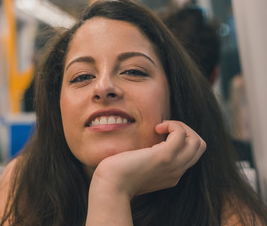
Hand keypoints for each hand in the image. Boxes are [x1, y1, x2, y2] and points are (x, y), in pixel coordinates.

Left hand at [91, 120, 206, 198]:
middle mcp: (177, 172)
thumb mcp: (139, 167)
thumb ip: (149, 160)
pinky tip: (156, 128)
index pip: (192, 154)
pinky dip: (173, 125)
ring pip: (196, 141)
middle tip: (164, 127)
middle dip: (186, 130)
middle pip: (199, 146)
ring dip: (181, 126)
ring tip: (161, 127)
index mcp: (172, 175)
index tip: (161, 134)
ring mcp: (173, 165)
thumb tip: (148, 145)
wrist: (110, 185)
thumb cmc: (118, 175)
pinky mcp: (164, 157)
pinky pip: (181, 134)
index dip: (182, 139)